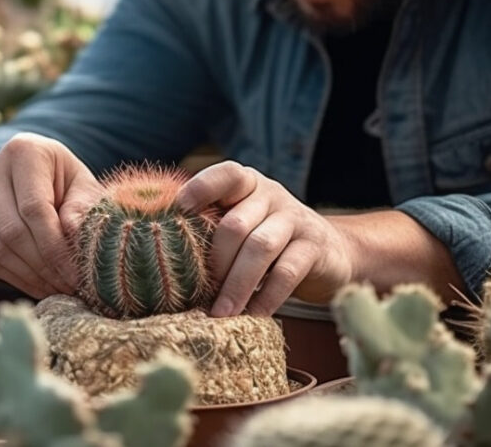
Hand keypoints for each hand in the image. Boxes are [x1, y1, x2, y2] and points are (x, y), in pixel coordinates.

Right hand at [0, 133, 102, 297]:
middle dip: (44, 267)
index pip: (34, 208)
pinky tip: (36, 285)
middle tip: (69, 288)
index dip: (55, 247)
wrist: (28, 176)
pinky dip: (12, 277)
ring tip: (56, 289)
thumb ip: (83, 207)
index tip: (76, 275)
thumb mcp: (82, 186)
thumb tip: (73, 234)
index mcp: (23, 151)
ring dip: (29, 277)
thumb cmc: (62, 181)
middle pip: (12, 232)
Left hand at [176, 161, 354, 316]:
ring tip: (220, 313)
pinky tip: (252, 316)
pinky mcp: (314, 248)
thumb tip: (161, 255)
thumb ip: (212, 228)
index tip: (179, 210)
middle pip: (236, 224)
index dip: (202, 188)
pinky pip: (287, 272)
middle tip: (199, 295)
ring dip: (236, 284)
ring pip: (261, 247)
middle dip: (215, 262)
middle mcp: (271, 195)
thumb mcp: (242, 224)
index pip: (226, 175)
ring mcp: (295, 219)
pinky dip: (266, 297)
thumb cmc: (266, 240)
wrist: (329, 252)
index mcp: (246, 184)